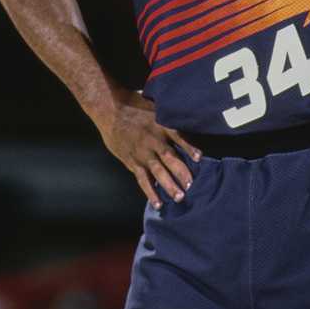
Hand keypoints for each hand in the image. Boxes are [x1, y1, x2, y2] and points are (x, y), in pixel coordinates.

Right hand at [96, 89, 200, 208]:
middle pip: (170, 158)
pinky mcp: (132, 162)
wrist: (110, 110)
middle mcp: (152, 140)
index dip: (189, 147)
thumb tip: (187, 116)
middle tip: (191, 185)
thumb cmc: (134, 105)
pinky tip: (158, 203)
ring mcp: (142, 153)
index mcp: (160, 125)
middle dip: (181, 172)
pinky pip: (143, 179)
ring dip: (169, 185)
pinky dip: (150, 192)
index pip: (178, 137)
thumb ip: (169, 116)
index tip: (199, 157)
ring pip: (158, 172)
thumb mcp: (155, 106)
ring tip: (179, 197)